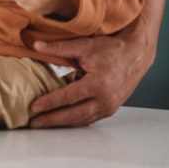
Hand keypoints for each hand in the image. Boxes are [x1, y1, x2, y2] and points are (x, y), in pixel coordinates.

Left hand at [29, 24, 152, 127]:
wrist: (135, 55)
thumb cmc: (111, 49)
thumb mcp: (84, 45)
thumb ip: (59, 47)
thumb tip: (36, 45)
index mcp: (99, 84)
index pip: (69, 97)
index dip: (50, 102)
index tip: (34, 107)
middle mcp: (106, 99)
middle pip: (74, 114)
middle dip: (52, 119)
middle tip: (33, 122)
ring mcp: (110, 107)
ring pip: (81, 119)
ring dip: (61, 123)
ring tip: (42, 124)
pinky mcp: (110, 109)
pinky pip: (89, 119)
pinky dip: (73, 121)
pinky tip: (60, 122)